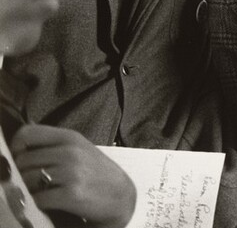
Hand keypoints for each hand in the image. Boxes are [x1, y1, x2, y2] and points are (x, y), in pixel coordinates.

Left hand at [10, 124, 135, 227]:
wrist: (121, 196)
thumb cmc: (97, 173)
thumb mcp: (80, 149)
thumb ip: (54, 144)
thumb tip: (18, 145)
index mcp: (70, 137)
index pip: (27, 134)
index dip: (16, 147)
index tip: (19, 159)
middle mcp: (70, 152)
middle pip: (23, 160)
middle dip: (23, 174)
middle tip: (34, 182)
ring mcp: (71, 173)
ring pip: (27, 179)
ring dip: (29, 190)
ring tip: (42, 192)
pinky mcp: (71, 194)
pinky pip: (38, 198)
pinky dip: (38, 203)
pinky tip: (49, 202)